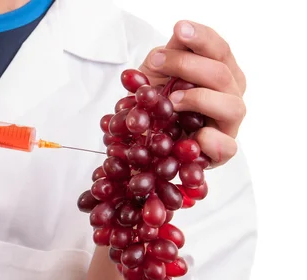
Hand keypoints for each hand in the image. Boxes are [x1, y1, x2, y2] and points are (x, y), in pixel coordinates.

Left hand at [140, 20, 246, 167]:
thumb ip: (167, 56)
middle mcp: (230, 94)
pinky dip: (212, 140)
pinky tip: (196, 134)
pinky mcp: (221, 151)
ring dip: (200, 99)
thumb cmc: (157, 103)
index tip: (179, 29)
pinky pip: (227, 147)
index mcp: (220, 71)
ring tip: (171, 101)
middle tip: (156, 62)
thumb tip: (178, 35)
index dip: (202, 38)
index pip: (219, 49)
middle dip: (188, 65)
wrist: (146, 139)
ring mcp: (228, 123)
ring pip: (232, 106)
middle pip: (222, 74)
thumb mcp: (155, 75)